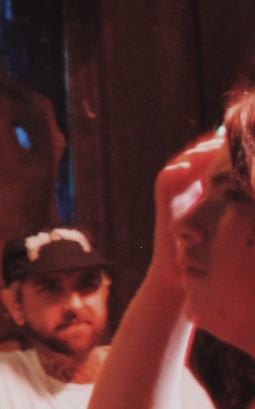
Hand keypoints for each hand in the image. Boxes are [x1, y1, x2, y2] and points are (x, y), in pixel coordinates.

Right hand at [152, 130, 228, 286]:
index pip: (211, 160)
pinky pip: (164, 181)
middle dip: (209, 146)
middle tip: (224, 137)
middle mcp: (187, 188)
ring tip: (207, 147)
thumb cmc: (208, 251)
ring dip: (193, 154)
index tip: (236, 140)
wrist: (181, 271)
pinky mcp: (163, 203)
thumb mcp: (228, 222)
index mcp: (204, 190)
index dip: (221, 148)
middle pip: (196, 157)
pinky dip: (173, 172)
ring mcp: (174, 195)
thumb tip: (251, 189)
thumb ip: (237, 204)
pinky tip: (186, 167)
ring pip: (180, 164)